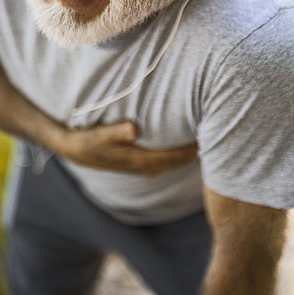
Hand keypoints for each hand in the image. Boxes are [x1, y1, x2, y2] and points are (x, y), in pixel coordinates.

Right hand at [57, 121, 197, 175]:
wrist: (73, 149)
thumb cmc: (86, 140)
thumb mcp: (97, 135)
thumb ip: (116, 132)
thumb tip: (134, 128)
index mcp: (139, 160)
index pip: (173, 157)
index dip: (191, 150)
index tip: (210, 138)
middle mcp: (145, 166)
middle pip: (178, 161)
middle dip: (196, 152)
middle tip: (219, 137)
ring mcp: (143, 165)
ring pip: (173, 162)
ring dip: (188, 153)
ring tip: (208, 138)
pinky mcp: (140, 161)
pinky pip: (166, 159)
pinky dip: (178, 153)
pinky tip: (186, 142)